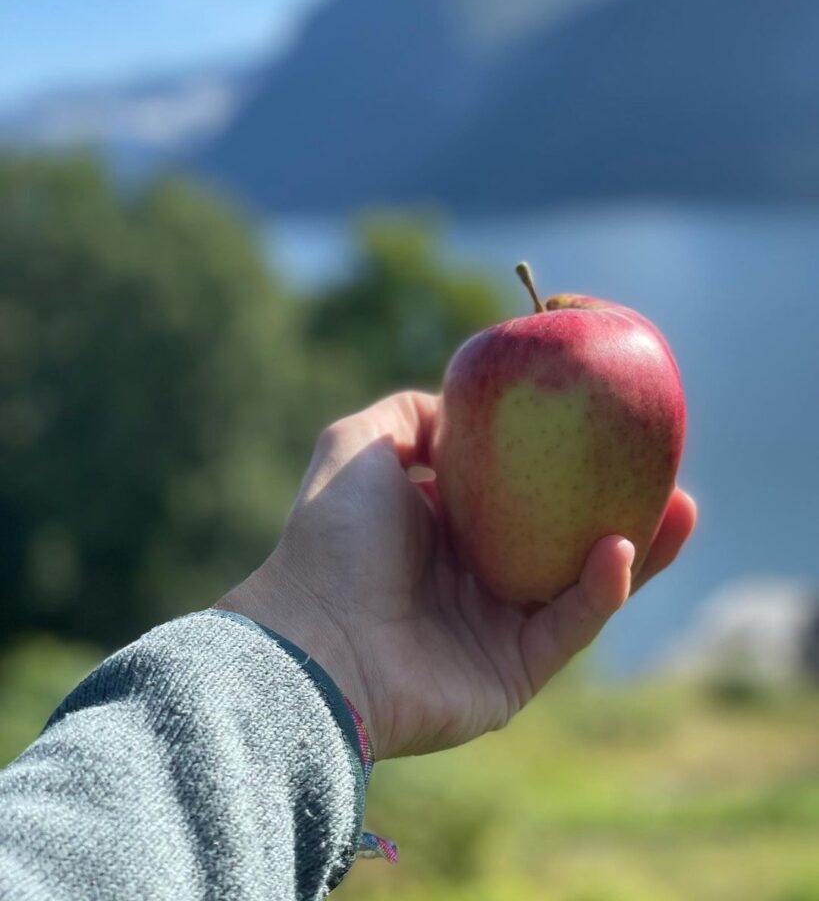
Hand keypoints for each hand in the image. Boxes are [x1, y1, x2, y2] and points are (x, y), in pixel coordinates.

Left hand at [217, 392, 695, 759]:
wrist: (313, 640)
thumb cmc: (333, 538)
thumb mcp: (360, 445)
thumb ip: (410, 415)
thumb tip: (461, 410)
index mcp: (445, 525)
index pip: (522, 491)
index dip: (566, 463)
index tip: (610, 429)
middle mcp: (476, 574)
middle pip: (565, 536)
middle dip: (620, 506)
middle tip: (667, 471)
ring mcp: (497, 627)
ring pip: (583, 583)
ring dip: (637, 550)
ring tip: (680, 506)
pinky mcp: (513, 673)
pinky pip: (568, 627)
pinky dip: (599, 592)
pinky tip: (619, 549)